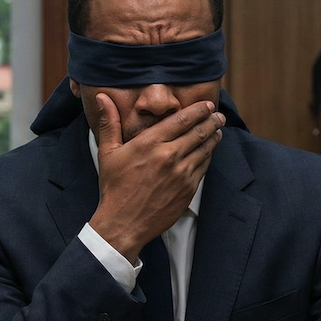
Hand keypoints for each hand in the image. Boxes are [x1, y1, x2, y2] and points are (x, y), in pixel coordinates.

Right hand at [89, 93, 224, 262]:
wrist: (123, 223)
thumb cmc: (114, 188)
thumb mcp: (108, 152)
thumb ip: (110, 122)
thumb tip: (102, 97)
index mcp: (150, 143)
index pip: (182, 119)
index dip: (199, 110)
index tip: (207, 105)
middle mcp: (169, 156)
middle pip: (199, 131)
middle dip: (212, 121)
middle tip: (219, 115)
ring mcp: (181, 174)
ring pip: (205, 149)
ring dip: (214, 137)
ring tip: (218, 130)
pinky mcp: (188, 189)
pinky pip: (203, 167)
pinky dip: (208, 156)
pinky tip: (208, 152)